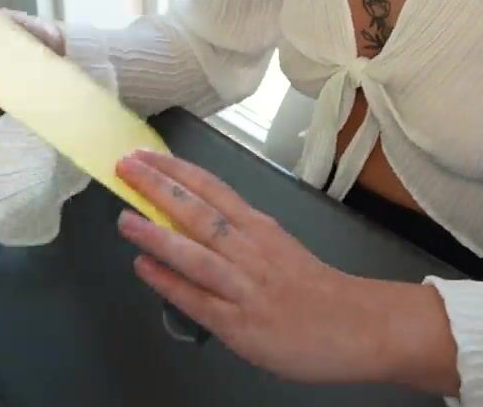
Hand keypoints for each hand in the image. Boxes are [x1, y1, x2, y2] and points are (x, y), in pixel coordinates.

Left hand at [113, 150, 457, 392]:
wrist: (357, 328)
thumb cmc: (318, 291)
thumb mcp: (278, 249)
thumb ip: (239, 238)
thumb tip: (193, 226)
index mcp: (260, 228)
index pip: (211, 188)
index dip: (174, 169)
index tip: (144, 154)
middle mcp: (250, 250)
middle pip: (198, 210)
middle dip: (158, 187)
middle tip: (125, 167)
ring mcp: (245, 286)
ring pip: (195, 252)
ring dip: (156, 234)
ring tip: (125, 218)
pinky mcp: (241, 324)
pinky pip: (198, 300)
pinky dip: (169, 283)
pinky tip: (144, 269)